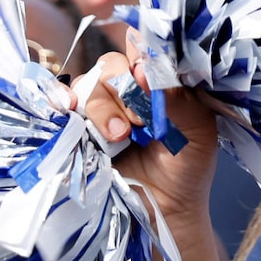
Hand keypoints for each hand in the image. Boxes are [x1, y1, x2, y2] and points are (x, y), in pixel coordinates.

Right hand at [62, 54, 220, 225]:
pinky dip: (63, 101)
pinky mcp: (80, 127)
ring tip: (119, 137)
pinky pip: (64, 103)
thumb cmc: (186, 168)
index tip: (145, 76)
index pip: (143, 49)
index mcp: (160, 81)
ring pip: (89, 84)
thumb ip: (178, 98)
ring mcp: (102, 108)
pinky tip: (69, 110)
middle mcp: (129, 89)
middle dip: (123, 90)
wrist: (164, 211)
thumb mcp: (196, 130)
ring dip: (102, 108)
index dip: (141, 56)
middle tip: (139, 122)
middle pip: (112, 65)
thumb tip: (146, 69)